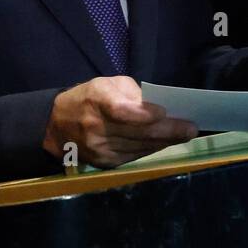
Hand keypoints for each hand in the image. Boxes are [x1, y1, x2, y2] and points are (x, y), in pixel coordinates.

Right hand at [43, 76, 196, 167]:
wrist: (57, 126)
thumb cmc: (88, 98)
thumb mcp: (106, 84)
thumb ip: (132, 93)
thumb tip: (159, 108)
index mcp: (95, 100)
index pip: (121, 111)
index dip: (144, 115)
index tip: (164, 113)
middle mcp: (96, 127)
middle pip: (138, 133)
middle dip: (168, 131)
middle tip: (190, 128)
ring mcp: (100, 149)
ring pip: (140, 147)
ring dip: (164, 142)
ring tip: (184, 135)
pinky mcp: (104, 163)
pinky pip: (135, 157)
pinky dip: (151, 149)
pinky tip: (164, 143)